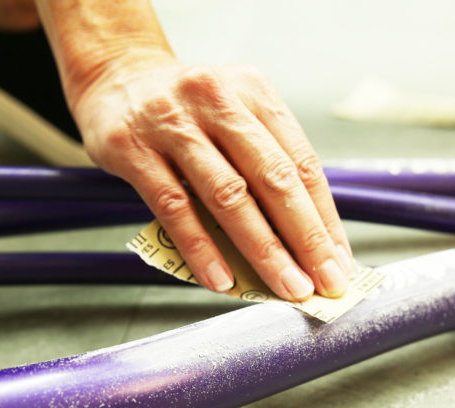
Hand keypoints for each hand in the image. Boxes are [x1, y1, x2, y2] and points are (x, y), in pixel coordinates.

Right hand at [70, 52, 352, 299]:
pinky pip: (174, 207)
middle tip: (324, 281)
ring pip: (228, 195)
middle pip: (274, 178)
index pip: (301, 162)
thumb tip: (300, 240)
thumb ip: (263, 164)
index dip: (324, 217)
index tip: (339, 260)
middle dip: (305, 238)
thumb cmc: (184, 108)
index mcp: (254, 91)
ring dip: (263, 249)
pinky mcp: (134, 148)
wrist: (115, 75)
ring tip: (285, 285)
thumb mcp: (232, 114)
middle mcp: (218, 100)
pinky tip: (221, 278)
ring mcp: (173, 123)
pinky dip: (201, 248)